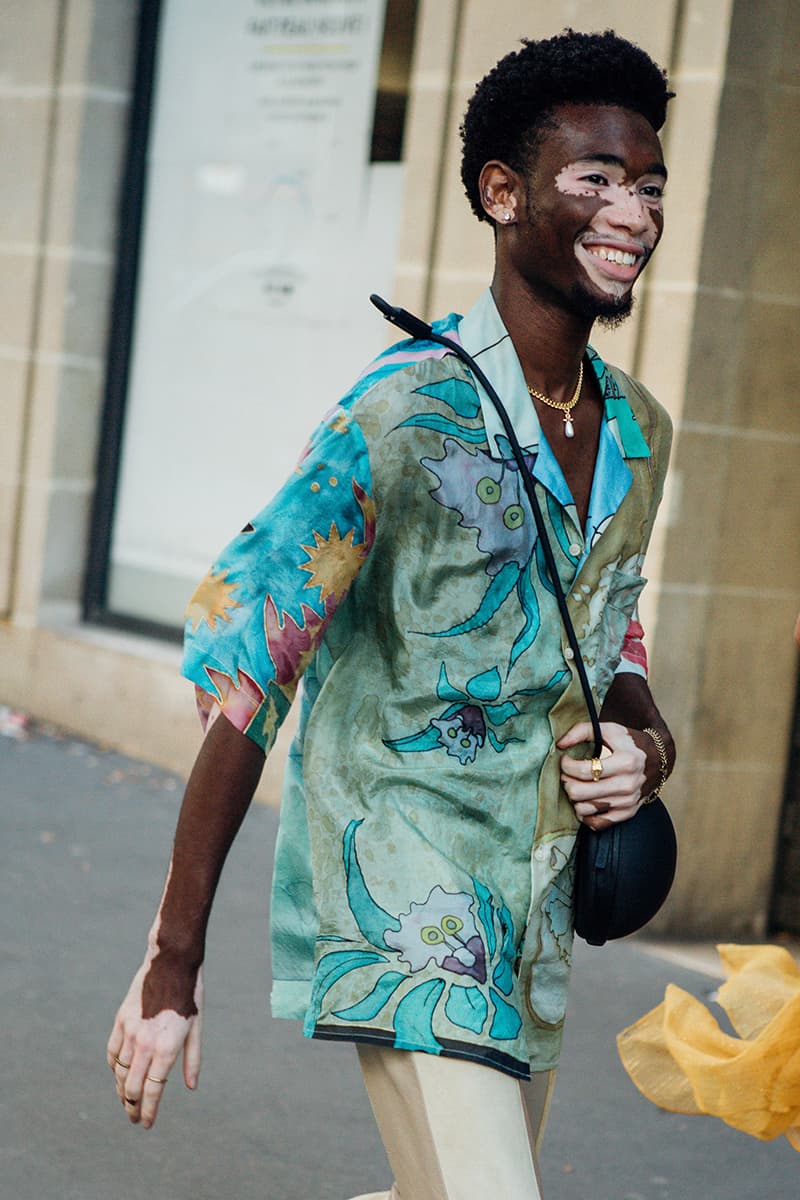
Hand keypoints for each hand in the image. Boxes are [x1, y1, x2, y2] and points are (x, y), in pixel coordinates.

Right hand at [106, 958, 202, 1129]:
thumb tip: (191, 1087)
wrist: (172, 962)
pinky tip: (118, 1073)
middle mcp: (146, 1043)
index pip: (152, 1090)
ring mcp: (130, 1031)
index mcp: (167, 1048)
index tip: (146, 1124)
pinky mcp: (121, 1020)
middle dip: (132, 1107)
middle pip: (131, 1087)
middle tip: (135, 1117)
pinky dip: (113, 1067)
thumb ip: (193, 1059)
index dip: (148, 1111)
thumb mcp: (197, 1028)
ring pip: (118, 1072)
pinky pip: (112, 1051)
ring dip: (121, 1090)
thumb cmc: (190, 995)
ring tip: (126, 1100)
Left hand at [558, 720, 648, 829]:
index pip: (583, 771)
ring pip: (584, 809)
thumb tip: (560, 745)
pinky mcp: (628, 813)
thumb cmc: (627, 743)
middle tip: (568, 775)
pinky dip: (585, 815)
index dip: (566, 766)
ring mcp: (628, 801)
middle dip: (567, 782)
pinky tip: (585, 801)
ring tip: (577, 785)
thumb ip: (581, 731)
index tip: (565, 760)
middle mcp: (628, 784)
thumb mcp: (608, 729)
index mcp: (626, 762)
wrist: (656, 759)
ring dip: (574, 798)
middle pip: (580, 792)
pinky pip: (597, 823)